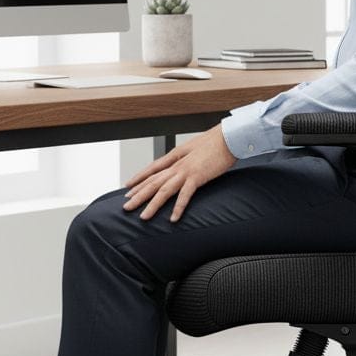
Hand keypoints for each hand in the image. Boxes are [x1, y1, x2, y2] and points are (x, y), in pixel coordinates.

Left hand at [122, 125, 236, 221]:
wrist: (228, 137)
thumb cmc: (215, 142)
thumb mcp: (194, 149)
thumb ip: (184, 157)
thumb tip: (178, 165)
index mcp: (175, 156)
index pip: (152, 169)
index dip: (139, 179)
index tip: (128, 187)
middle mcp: (177, 165)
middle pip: (153, 182)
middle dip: (138, 195)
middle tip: (126, 207)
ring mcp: (186, 171)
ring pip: (164, 190)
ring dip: (152, 205)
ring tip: (143, 217)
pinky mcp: (197, 177)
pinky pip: (185, 195)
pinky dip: (178, 207)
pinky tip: (173, 218)